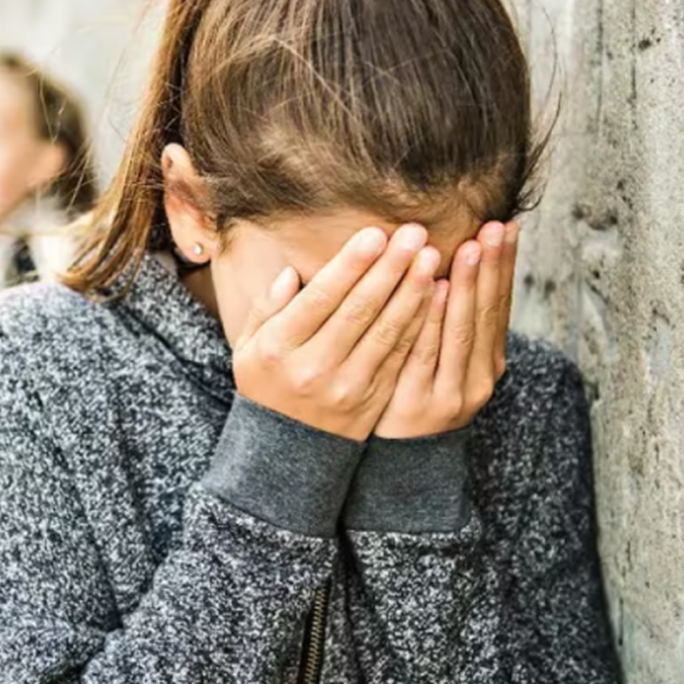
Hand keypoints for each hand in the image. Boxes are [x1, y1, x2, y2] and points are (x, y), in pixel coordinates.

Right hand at [233, 225, 440, 440]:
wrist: (286, 450)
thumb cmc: (267, 384)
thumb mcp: (249, 347)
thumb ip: (267, 308)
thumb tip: (291, 274)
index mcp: (279, 349)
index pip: (321, 298)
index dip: (351, 265)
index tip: (376, 233)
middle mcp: (313, 368)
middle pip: (359, 311)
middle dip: (389, 268)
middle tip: (415, 234)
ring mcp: (346, 387)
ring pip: (386, 332)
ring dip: (412, 292)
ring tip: (430, 257)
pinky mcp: (373, 400)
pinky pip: (400, 356)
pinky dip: (420, 325)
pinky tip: (434, 297)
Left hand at [373, 221, 518, 437]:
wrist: (398, 461)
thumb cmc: (414, 395)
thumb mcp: (440, 360)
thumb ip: (448, 320)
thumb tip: (454, 261)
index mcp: (487, 361)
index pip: (499, 305)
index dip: (504, 266)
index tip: (506, 226)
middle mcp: (479, 376)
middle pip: (487, 314)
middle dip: (491, 268)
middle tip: (493, 228)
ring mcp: (454, 392)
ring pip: (462, 330)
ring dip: (468, 287)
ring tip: (471, 248)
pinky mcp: (423, 403)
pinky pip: (428, 352)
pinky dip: (435, 321)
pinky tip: (437, 290)